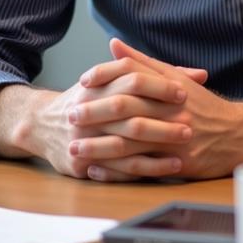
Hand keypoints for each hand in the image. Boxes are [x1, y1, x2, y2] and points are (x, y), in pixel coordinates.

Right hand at [0, 58, 207, 178]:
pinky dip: (142, 168)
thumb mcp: (114, 79)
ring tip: (183, 149)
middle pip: (128, 111)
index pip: (130, 79)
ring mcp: (84, 136)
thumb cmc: (90, 99)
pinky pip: (116, 167)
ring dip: (155, 147)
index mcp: (99, 84)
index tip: (183, 93)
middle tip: (190, 125)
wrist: (43, 124)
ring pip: (123, 142)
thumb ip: (157, 74)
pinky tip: (166, 168)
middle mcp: (89, 108)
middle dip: (160, 119)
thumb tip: (200, 74)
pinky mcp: (81, 161)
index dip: (157, 86)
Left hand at [69, 38, 242, 180]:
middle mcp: (171, 110)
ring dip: (99, 147)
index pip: (132, 75)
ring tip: (75, 148)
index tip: (82, 82)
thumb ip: (142, 62)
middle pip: (126, 108)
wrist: (238, 135)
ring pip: (130, 142)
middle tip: (70, 117)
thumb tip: (114, 43)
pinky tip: (96, 170)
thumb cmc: (203, 106)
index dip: (105, 75)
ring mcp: (174, 138)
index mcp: (169, 86)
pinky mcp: (178, 163)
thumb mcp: (176, 79)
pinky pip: (142, 168)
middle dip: (95, 113)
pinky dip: (116, 171)